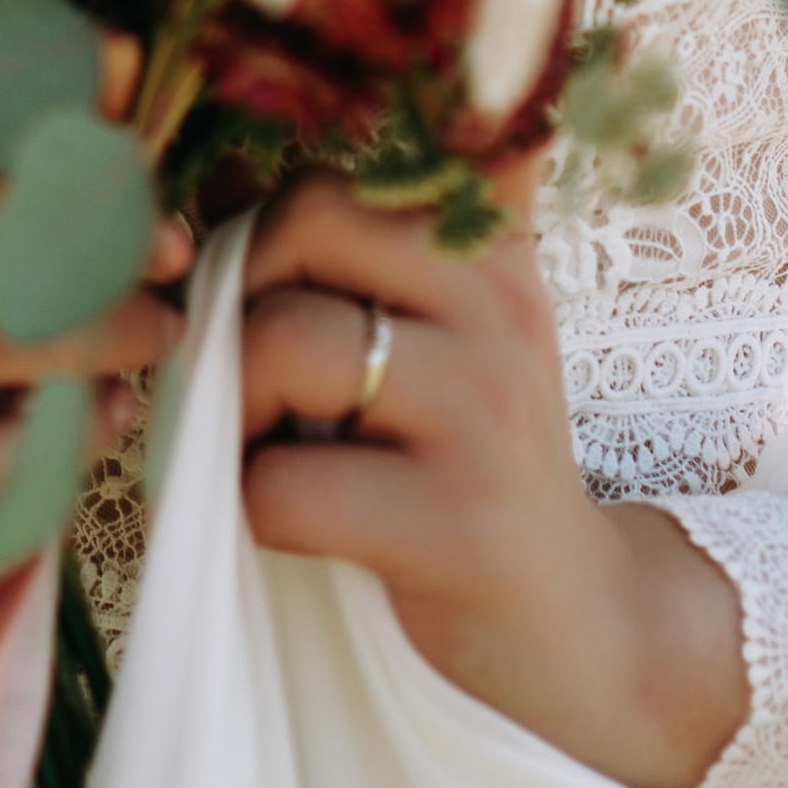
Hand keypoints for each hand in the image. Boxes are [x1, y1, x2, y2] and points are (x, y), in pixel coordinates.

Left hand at [239, 173, 747, 787]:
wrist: (574, 623)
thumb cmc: (465, 463)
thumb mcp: (424, 334)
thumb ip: (332, 249)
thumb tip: (214, 172)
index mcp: (488, 240)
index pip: (341, 164)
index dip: (262, 226)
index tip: (265, 292)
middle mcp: (497, 302)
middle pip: (303, 220)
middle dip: (237, 293)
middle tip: (253, 373)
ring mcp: (482, 409)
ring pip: (282, 342)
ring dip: (233, 406)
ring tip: (267, 445)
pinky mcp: (454, 522)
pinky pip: (282, 484)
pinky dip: (252, 506)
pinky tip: (296, 522)